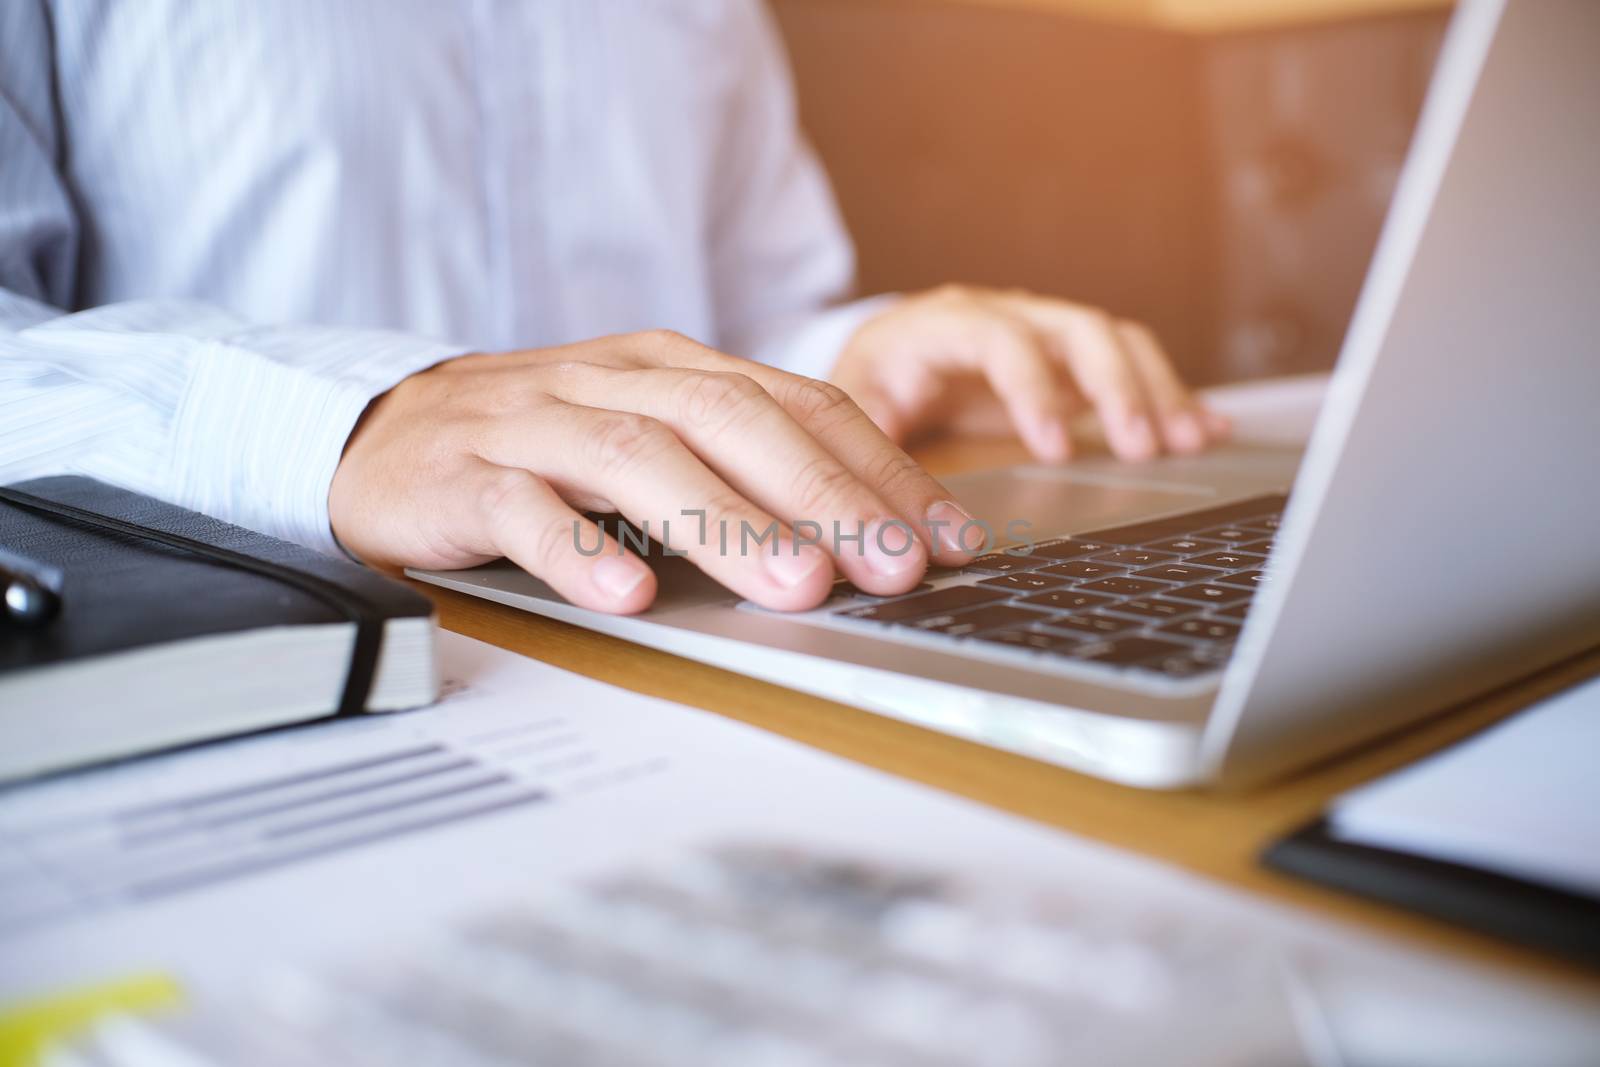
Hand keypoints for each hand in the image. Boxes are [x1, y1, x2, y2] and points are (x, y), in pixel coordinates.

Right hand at [329, 332, 983, 614]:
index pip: (798, 404)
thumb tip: (869, 539)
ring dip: (726, 522)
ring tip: (796, 585)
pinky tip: (630, 596)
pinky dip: (581, 550)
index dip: (880, 469)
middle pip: (731, 420)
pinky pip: (525, 509)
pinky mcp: (464, 475)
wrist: (385, 436)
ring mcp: (535, 423)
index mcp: (672, 367)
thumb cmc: (542, 446)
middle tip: (892, 565)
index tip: (949, 539)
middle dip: (825, 491)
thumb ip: (743, 469)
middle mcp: (612, 381)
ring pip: (640, 457)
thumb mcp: (652, 438)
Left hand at [832, 286, 1228, 461]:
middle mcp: (1005, 315)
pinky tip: (1207, 429)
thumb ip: (870, 438)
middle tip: (1144, 448)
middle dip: (1116, 387)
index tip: (1055, 449)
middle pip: (1076, 328)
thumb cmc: (873, 383)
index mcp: (944, 323)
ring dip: (1157, 389)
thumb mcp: (854, 406)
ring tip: (1189, 442)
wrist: (886, 354)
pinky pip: (1130, 363)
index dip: (1033, 388)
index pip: (999, 339)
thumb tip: (881, 493)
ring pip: (1115, 341)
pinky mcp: (1072, 360)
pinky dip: (1170, 394)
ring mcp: (1046, 333)